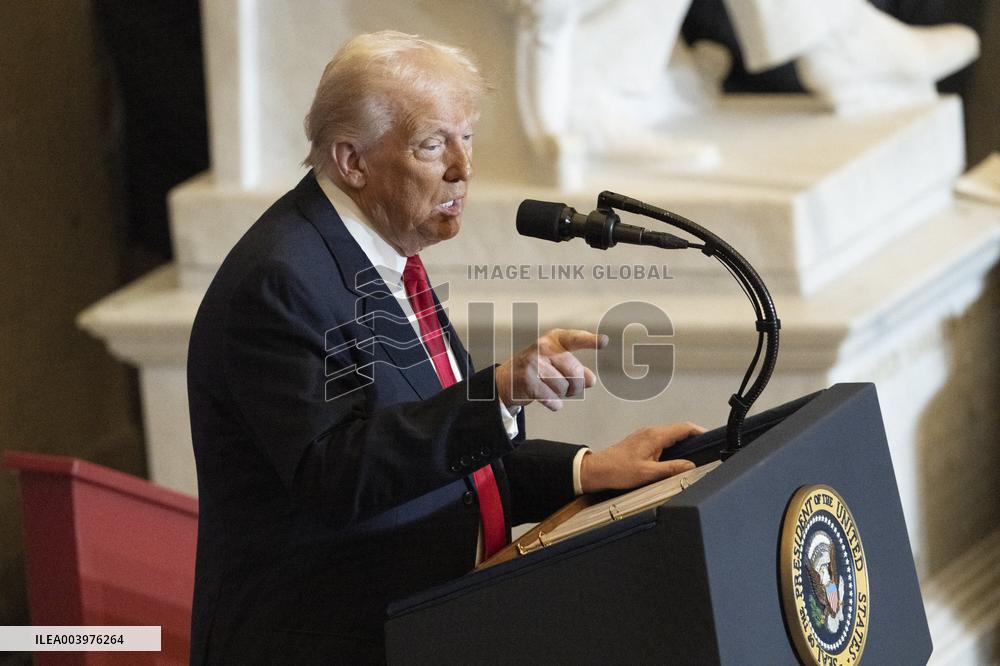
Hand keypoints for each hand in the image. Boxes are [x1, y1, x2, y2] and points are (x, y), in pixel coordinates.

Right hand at [494, 328, 606, 410]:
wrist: (507, 379)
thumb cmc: (538, 369)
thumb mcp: (558, 363)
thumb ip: (577, 369)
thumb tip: (590, 380)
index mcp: (554, 339)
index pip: (575, 339)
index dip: (590, 340)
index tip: (604, 341)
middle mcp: (543, 347)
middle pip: (575, 371)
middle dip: (576, 385)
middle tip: (569, 387)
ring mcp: (533, 363)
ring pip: (564, 387)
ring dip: (562, 394)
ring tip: (551, 389)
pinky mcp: (528, 380)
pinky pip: (553, 399)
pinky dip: (554, 403)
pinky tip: (546, 398)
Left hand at [579, 422, 704, 493]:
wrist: (598, 470)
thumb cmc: (618, 470)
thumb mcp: (649, 473)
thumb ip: (672, 469)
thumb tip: (690, 466)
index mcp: (655, 436)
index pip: (684, 428)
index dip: (700, 432)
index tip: (711, 438)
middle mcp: (651, 432)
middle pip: (679, 430)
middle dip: (694, 438)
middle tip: (706, 449)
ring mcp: (645, 435)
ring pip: (670, 435)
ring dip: (683, 442)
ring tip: (693, 454)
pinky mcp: (641, 441)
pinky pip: (662, 439)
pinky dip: (672, 446)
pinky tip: (674, 457)